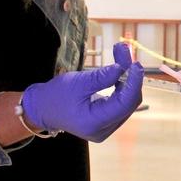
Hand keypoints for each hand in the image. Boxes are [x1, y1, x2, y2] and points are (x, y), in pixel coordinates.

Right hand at [22, 42, 143, 141]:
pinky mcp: (106, 121)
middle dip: (129, 76)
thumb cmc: (57, 95)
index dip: (134, 83)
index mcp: (94, 123)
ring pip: (127, 101)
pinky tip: (120, 69)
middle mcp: (104, 129)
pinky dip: (122, 85)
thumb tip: (123, 68)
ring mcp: (106, 127)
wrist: (43, 109)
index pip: (124, 104)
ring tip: (121, 54)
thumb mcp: (77, 83)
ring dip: (127, 78)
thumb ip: (101, 77)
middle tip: (124, 51)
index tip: (136, 64)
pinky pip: (121, 102)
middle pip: (128, 102)